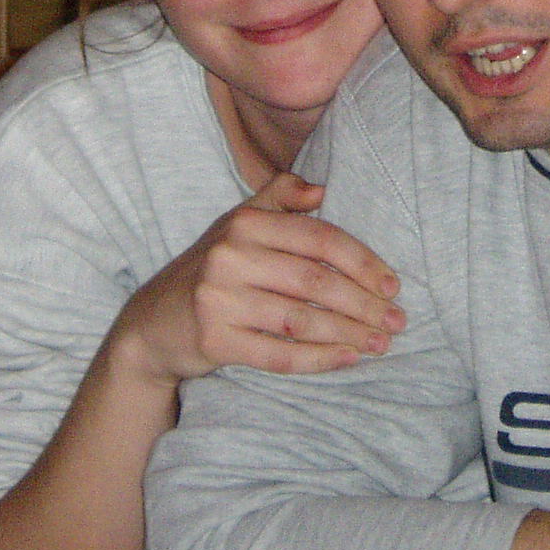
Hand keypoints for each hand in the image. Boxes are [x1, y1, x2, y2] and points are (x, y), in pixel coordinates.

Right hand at [109, 172, 404, 384]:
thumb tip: (321, 190)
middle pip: (315, 282)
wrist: (152, 323)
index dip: (363, 262)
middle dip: (364, 304)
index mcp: (244, 222)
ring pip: (301, 320)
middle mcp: (229, 255)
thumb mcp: (237, 225)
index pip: (319, 239)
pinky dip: (319, 359)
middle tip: (397, 322)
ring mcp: (218, 299)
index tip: (393, 285)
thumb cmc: (211, 269)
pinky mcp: (214, 340)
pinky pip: (279, 354)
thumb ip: (278, 198)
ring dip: (349, 334)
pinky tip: (347, 359)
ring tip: (380, 344)